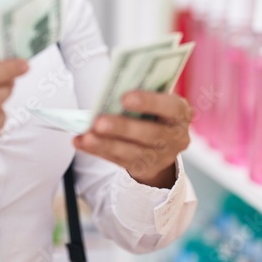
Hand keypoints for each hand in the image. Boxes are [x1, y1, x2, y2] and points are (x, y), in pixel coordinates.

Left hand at [73, 90, 191, 188]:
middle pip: (151, 134)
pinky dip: (97, 150)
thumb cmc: (153, 111)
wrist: (162, 142)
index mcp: (181, 113)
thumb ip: (140, 95)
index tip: (125, 97)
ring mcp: (161, 157)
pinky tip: (81, 141)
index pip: (171, 107)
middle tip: (99, 121)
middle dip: (123, 127)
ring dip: (106, 144)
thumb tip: (110, 92)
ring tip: (86, 135)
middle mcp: (176, 138)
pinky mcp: (144, 169)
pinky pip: (118, 160)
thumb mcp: (155, 101)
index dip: (150, 102)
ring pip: (133, 152)